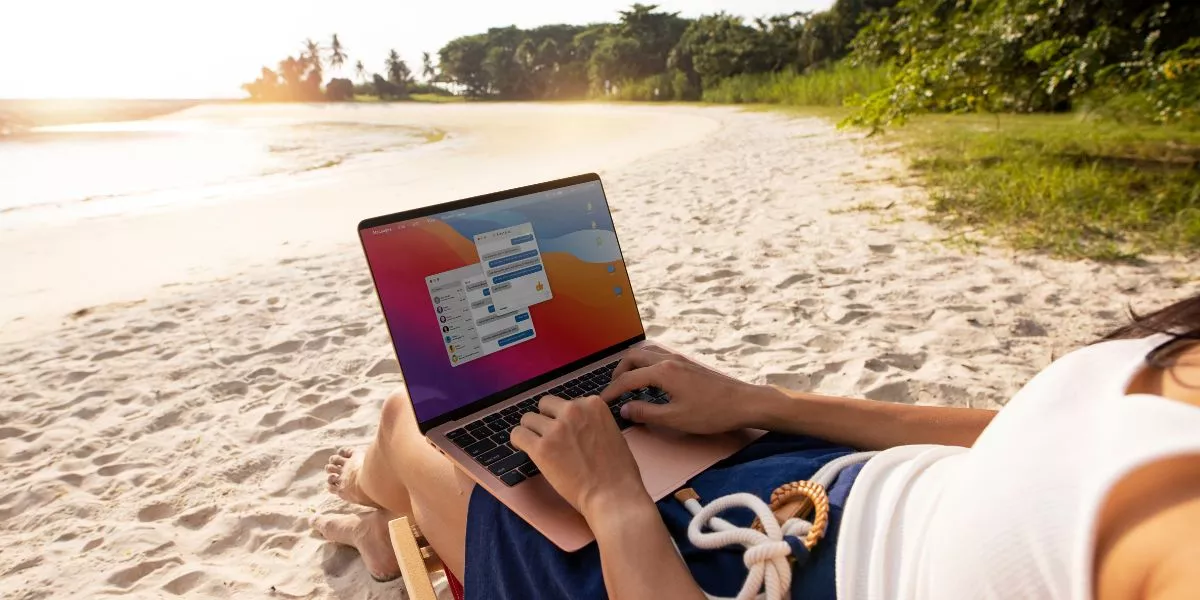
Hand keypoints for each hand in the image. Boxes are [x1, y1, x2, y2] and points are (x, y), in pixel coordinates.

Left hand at [511, 395, 649, 520]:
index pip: (565, 402)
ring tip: (538, 446)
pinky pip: (517, 434)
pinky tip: (524, 449)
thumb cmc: (618, 471)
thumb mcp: (612, 432)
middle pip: (544, 405)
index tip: (565, 431)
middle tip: (551, 438)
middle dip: (546, 420)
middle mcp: (573, 410)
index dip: (563, 418)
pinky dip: (519, 441)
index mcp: (592, 404)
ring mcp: (556, 429)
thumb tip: (577, 424)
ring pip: (528, 419)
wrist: (613, 495)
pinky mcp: (541, 448)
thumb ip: (592, 422)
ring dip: (532, 432)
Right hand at [599, 345, 770, 433]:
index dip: (611, 391)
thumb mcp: (675, 419)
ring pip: (646, 354)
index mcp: (662, 372)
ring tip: (631, 387)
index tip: (601, 402)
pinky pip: (659, 357)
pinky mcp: (689, 364)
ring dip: (633, 367)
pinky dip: (647, 366)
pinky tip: (654, 386)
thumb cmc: (712, 413)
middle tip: (614, 391)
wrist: (744, 403)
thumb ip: (646, 414)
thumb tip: (625, 409)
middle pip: (633, 357)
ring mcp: (680, 360)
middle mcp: (668, 360)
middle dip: (619, 372)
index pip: (627, 379)